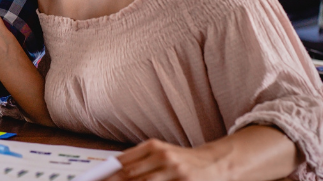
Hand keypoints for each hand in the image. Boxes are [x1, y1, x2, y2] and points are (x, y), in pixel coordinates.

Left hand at [107, 139, 224, 180]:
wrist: (216, 163)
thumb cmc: (182, 160)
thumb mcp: (161, 153)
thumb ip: (138, 160)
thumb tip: (110, 172)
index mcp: (154, 146)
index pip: (123, 163)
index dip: (106, 175)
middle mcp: (164, 158)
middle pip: (130, 176)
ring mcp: (175, 173)